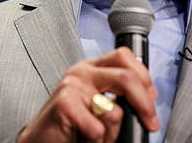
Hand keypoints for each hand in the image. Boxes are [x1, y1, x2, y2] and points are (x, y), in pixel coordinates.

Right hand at [18, 47, 158, 142]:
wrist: (40, 140)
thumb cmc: (70, 124)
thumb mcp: (98, 103)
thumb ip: (119, 94)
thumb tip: (150, 95)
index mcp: (92, 67)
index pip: (125, 57)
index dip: (144, 77)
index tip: (151, 99)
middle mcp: (82, 71)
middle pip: (126, 77)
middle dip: (144, 104)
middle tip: (150, 123)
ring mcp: (72, 85)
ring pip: (114, 111)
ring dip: (112, 132)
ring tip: (97, 135)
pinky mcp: (65, 104)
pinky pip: (98, 128)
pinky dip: (96, 140)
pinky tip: (83, 137)